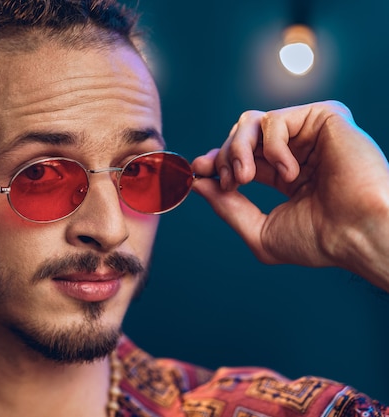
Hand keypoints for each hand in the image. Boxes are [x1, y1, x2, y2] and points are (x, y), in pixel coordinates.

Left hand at [192, 101, 388, 290]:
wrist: (358, 234)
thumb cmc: (318, 240)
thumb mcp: (259, 230)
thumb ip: (227, 207)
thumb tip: (197, 183)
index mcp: (287, 174)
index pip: (242, 157)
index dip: (217, 160)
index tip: (199, 170)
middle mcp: (298, 151)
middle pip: (241, 135)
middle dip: (225, 157)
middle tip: (231, 182)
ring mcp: (312, 133)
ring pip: (251, 122)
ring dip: (238, 150)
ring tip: (245, 178)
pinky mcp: (325, 116)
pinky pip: (275, 119)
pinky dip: (272, 147)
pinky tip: (291, 172)